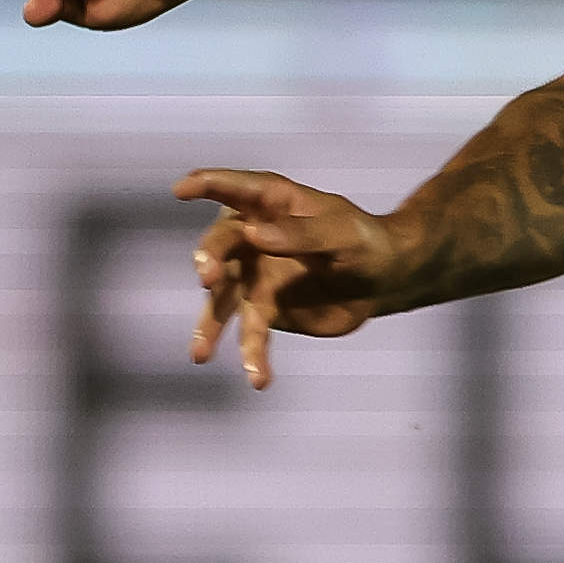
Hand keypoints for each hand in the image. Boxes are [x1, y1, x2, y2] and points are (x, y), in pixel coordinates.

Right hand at [177, 167, 412, 385]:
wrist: (381, 281)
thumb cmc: (363, 242)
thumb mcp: (342, 233)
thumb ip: (301, 233)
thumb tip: (255, 237)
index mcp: (272, 204)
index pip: (235, 188)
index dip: (207, 184)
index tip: (182, 188)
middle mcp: (252, 237)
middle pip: (220, 244)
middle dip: (209, 258)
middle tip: (206, 276)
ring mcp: (253, 275)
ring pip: (222, 297)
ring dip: (210, 324)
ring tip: (200, 353)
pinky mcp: (264, 309)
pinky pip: (251, 333)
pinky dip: (252, 355)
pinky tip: (257, 378)